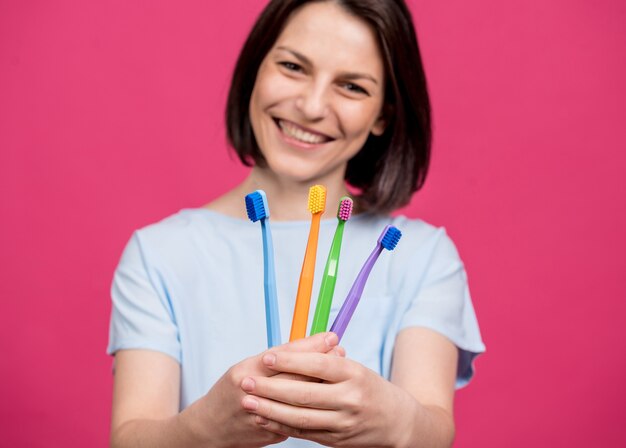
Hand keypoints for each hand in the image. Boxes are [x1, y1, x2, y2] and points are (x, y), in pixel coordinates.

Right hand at [182, 332, 342, 447]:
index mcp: (246, 371)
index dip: (310, 345)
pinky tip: (328, 396)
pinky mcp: (271, 432)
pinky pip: (297, 417)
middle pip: (295, 375)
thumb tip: (310, 346)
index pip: (284, 355)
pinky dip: (314, 405)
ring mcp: (262, 415)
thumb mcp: (246, 367)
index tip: (329, 337)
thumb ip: (276, 358)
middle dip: (321, 361)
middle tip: (340, 350)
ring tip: (338, 372)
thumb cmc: (231, 392)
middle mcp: (254, 392)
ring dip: (321, 382)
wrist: (211, 428)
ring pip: (300, 397)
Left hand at [239, 349, 418, 447]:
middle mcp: (349, 399)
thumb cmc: (370, 389)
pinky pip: (304, 433)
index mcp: (354, 374)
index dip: (290, 362)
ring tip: (248, 402)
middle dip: (271, 388)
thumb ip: (327, 360)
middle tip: (246, 382)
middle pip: (304, 394)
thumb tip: (293, 348)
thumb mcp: (355, 368)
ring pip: (300, 417)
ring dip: (270, 410)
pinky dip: (281, 426)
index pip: (317, 365)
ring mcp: (343, 422)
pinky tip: (264, 419)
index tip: (266, 357)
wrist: (397, 423)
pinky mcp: (336, 441)